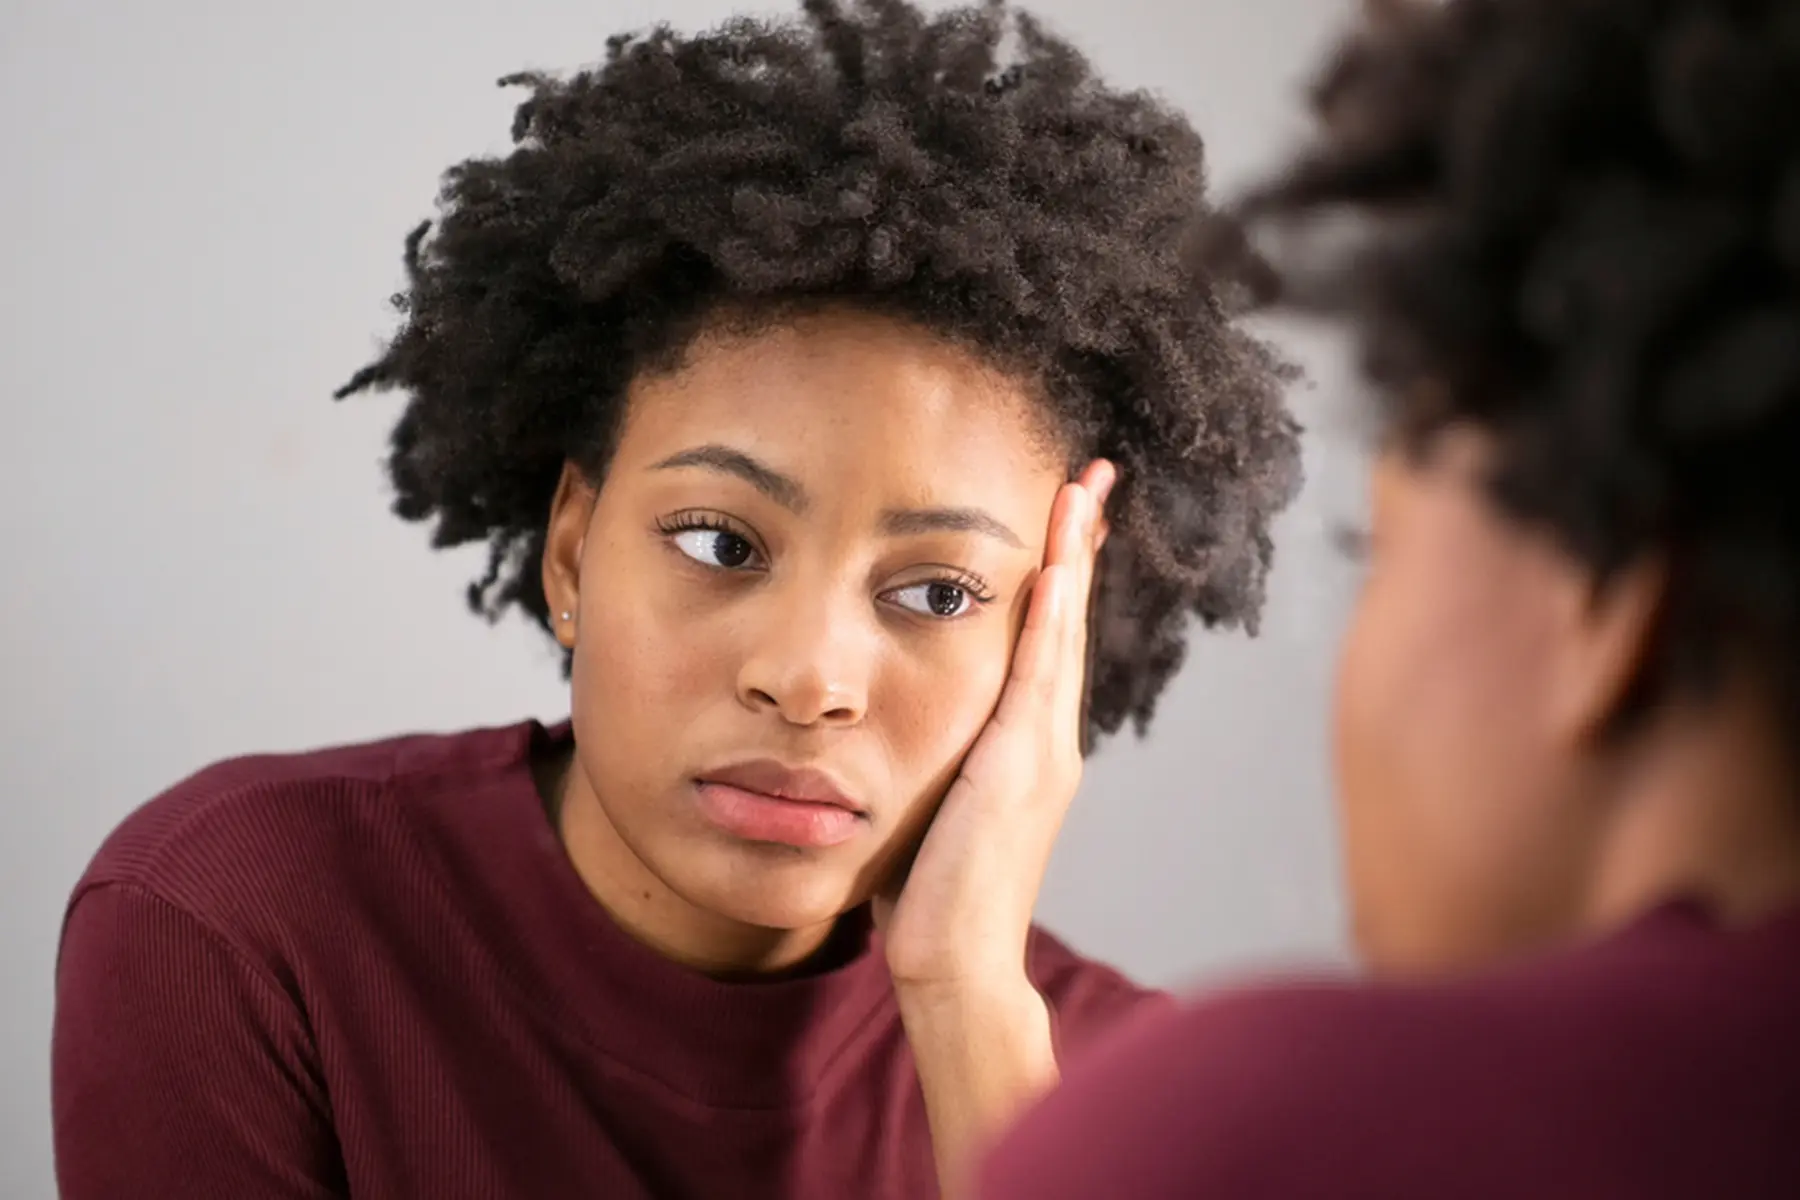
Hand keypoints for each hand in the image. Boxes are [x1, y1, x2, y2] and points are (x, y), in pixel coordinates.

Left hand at [873, 458, 1115, 993]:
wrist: (954, 966)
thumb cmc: (931, 896)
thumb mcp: (931, 805)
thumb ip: (934, 757)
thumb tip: (896, 717)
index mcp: (1024, 746)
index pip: (1043, 640)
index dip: (1056, 574)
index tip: (1060, 512)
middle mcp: (1045, 740)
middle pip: (1065, 623)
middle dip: (1077, 546)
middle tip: (1090, 475)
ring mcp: (1041, 753)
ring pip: (1059, 635)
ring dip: (1070, 560)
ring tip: (1079, 491)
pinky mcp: (1020, 769)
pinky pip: (1038, 676)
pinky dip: (1051, 617)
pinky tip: (1054, 566)